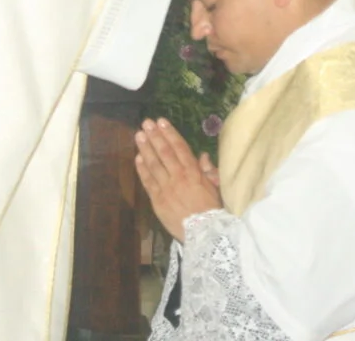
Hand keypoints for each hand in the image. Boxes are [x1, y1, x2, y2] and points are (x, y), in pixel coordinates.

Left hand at [134, 118, 221, 241]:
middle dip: (155, 136)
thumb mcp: (216, 187)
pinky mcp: (157, 200)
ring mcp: (166, 188)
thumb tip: (202, 155)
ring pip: (154, 165)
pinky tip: (137, 158)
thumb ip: (209, 171)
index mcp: (193, 172)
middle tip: (146, 123)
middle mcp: (178, 177)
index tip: (161, 121)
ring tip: (138, 135)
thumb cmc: (212, 210)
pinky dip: (142, 169)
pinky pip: (148, 182)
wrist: (204, 234)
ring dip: (145, 148)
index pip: (179, 147)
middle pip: (164, 153)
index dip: (170, 133)